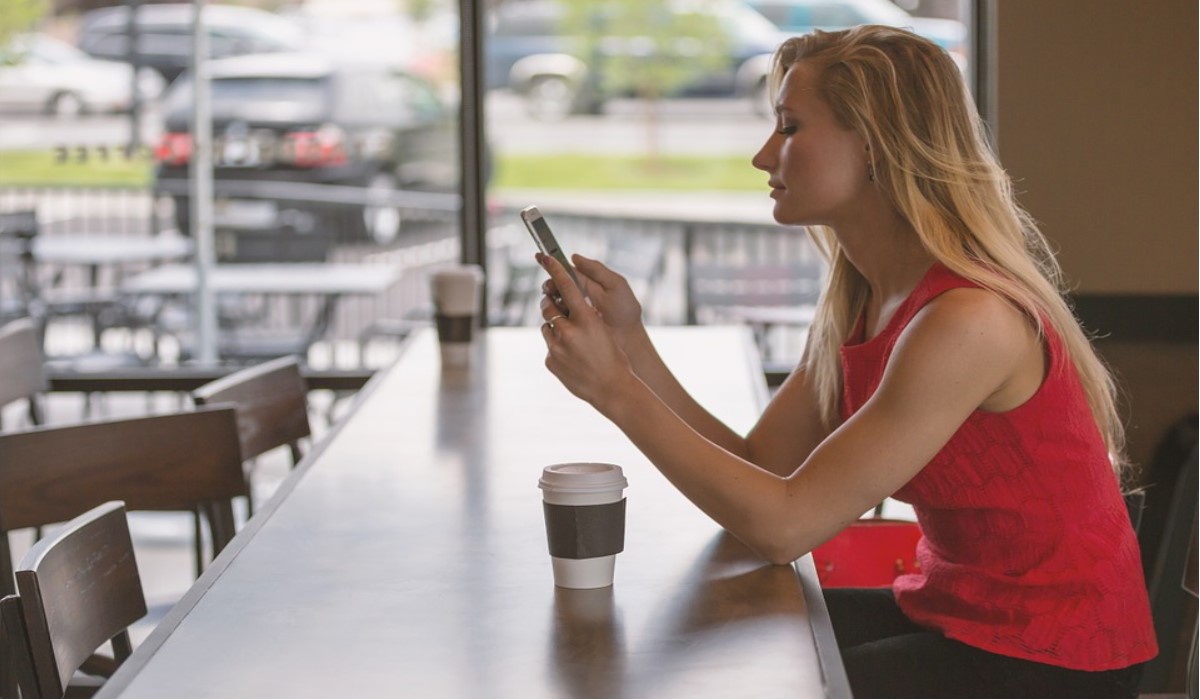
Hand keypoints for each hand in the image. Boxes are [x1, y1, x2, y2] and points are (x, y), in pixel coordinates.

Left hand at [537, 253, 637, 411]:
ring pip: (546, 327)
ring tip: (570, 339)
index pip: (566, 287)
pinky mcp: (551, 361)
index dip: (554, 269)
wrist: (612, 389)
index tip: (545, 258)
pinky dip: (557, 348)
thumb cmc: (614, 357)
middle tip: (552, 301)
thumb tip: (567, 305)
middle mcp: (568, 332)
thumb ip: (584, 317)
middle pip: (548, 306)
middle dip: (549, 302)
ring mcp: (557, 348)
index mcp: (586, 319)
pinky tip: (572, 358)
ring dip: (554, 327)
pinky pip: (549, 347)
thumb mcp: (603, 330)